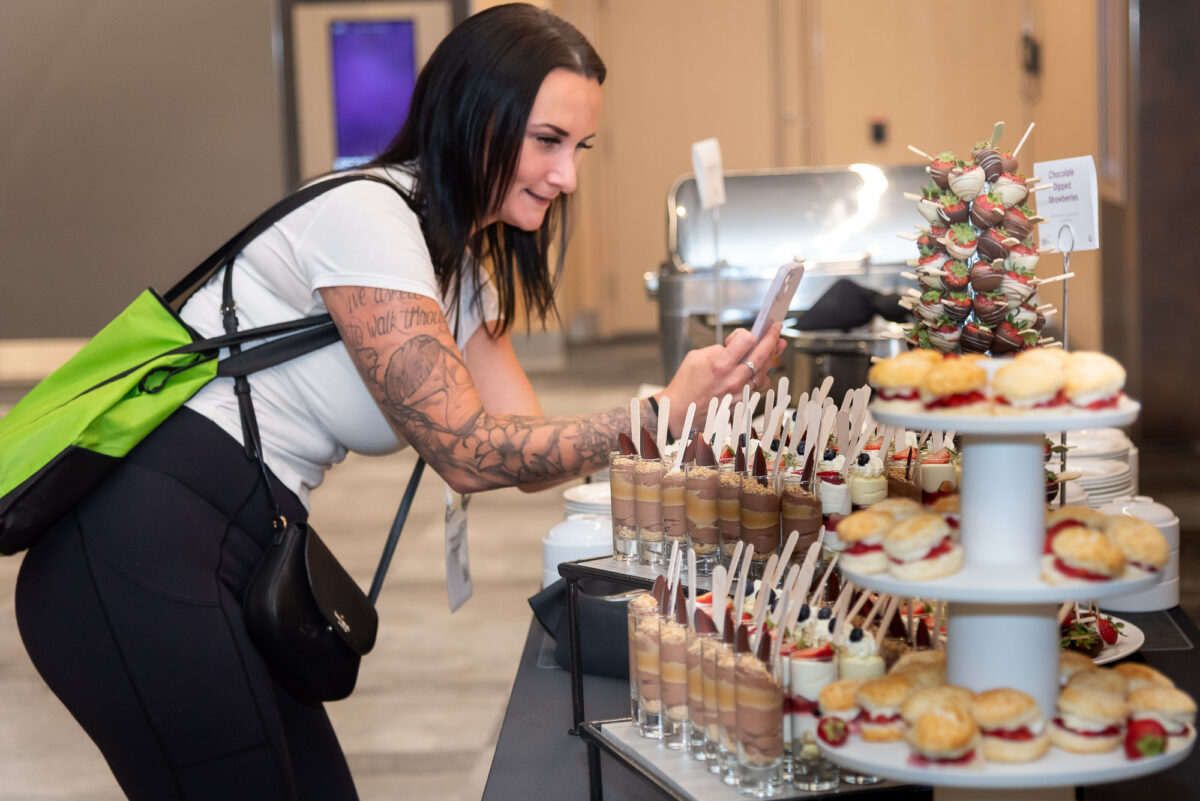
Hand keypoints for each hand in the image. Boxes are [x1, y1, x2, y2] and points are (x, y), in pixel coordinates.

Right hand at [659, 323, 786, 434]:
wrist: (680, 412)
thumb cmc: (685, 386)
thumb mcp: (696, 357)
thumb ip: (719, 350)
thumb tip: (734, 348)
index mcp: (720, 365)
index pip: (747, 340)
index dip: (745, 334)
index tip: (744, 334)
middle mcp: (733, 379)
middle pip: (763, 354)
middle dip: (772, 338)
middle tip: (777, 330)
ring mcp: (740, 393)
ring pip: (765, 372)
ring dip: (770, 359)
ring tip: (774, 348)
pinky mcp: (742, 404)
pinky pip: (759, 388)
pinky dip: (761, 377)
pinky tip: (759, 371)